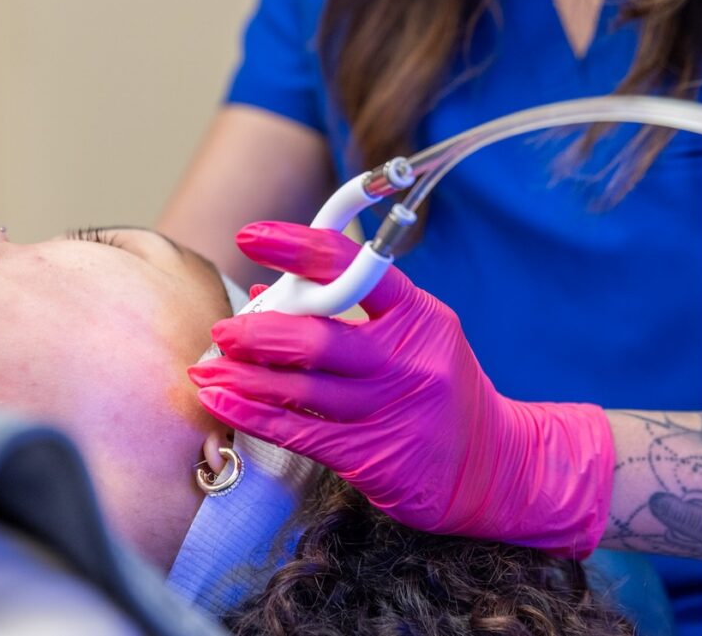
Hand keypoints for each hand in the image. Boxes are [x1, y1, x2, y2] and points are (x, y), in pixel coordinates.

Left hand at [188, 221, 613, 556]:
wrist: (495, 465)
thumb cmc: (438, 387)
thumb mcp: (414, 335)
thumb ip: (353, 313)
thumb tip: (273, 292)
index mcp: (417, 315)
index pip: (354, 267)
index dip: (297, 247)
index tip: (251, 236)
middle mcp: (406, 359)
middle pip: (321, 336)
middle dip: (261, 332)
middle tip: (222, 330)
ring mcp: (390, 408)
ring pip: (302, 388)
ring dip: (243, 377)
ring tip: (206, 370)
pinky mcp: (372, 454)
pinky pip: (299, 431)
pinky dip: (252, 415)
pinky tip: (221, 403)